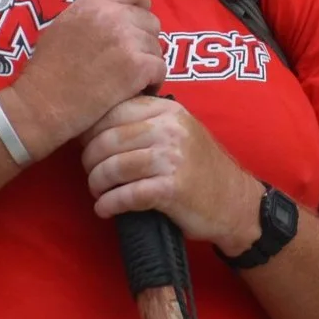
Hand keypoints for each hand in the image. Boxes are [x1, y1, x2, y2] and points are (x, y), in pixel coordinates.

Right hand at [4, 0, 163, 157]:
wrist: (42, 105)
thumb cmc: (46, 71)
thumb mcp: (63, 27)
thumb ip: (92, 15)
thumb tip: (114, 13)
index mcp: (93, 3)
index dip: (140, 3)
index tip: (135, 20)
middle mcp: (112, 15)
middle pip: (151, 20)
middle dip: (143, 41)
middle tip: (126, 60)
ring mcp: (127, 40)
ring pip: (157, 47)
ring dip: (147, 63)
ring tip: (127, 79)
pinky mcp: (137, 67)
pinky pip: (160, 69)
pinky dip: (152, 82)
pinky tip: (136, 91)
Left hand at [80, 95, 259, 252]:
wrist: (235, 203)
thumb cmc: (199, 168)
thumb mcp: (178, 132)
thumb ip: (144, 121)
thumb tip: (91, 124)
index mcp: (168, 110)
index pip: (114, 110)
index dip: (91, 129)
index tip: (84, 145)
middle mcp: (170, 129)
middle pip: (108, 139)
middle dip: (89, 160)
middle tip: (90, 173)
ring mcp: (172, 159)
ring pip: (113, 167)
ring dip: (96, 183)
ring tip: (98, 192)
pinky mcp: (172, 190)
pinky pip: (126, 195)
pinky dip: (108, 204)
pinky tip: (104, 209)